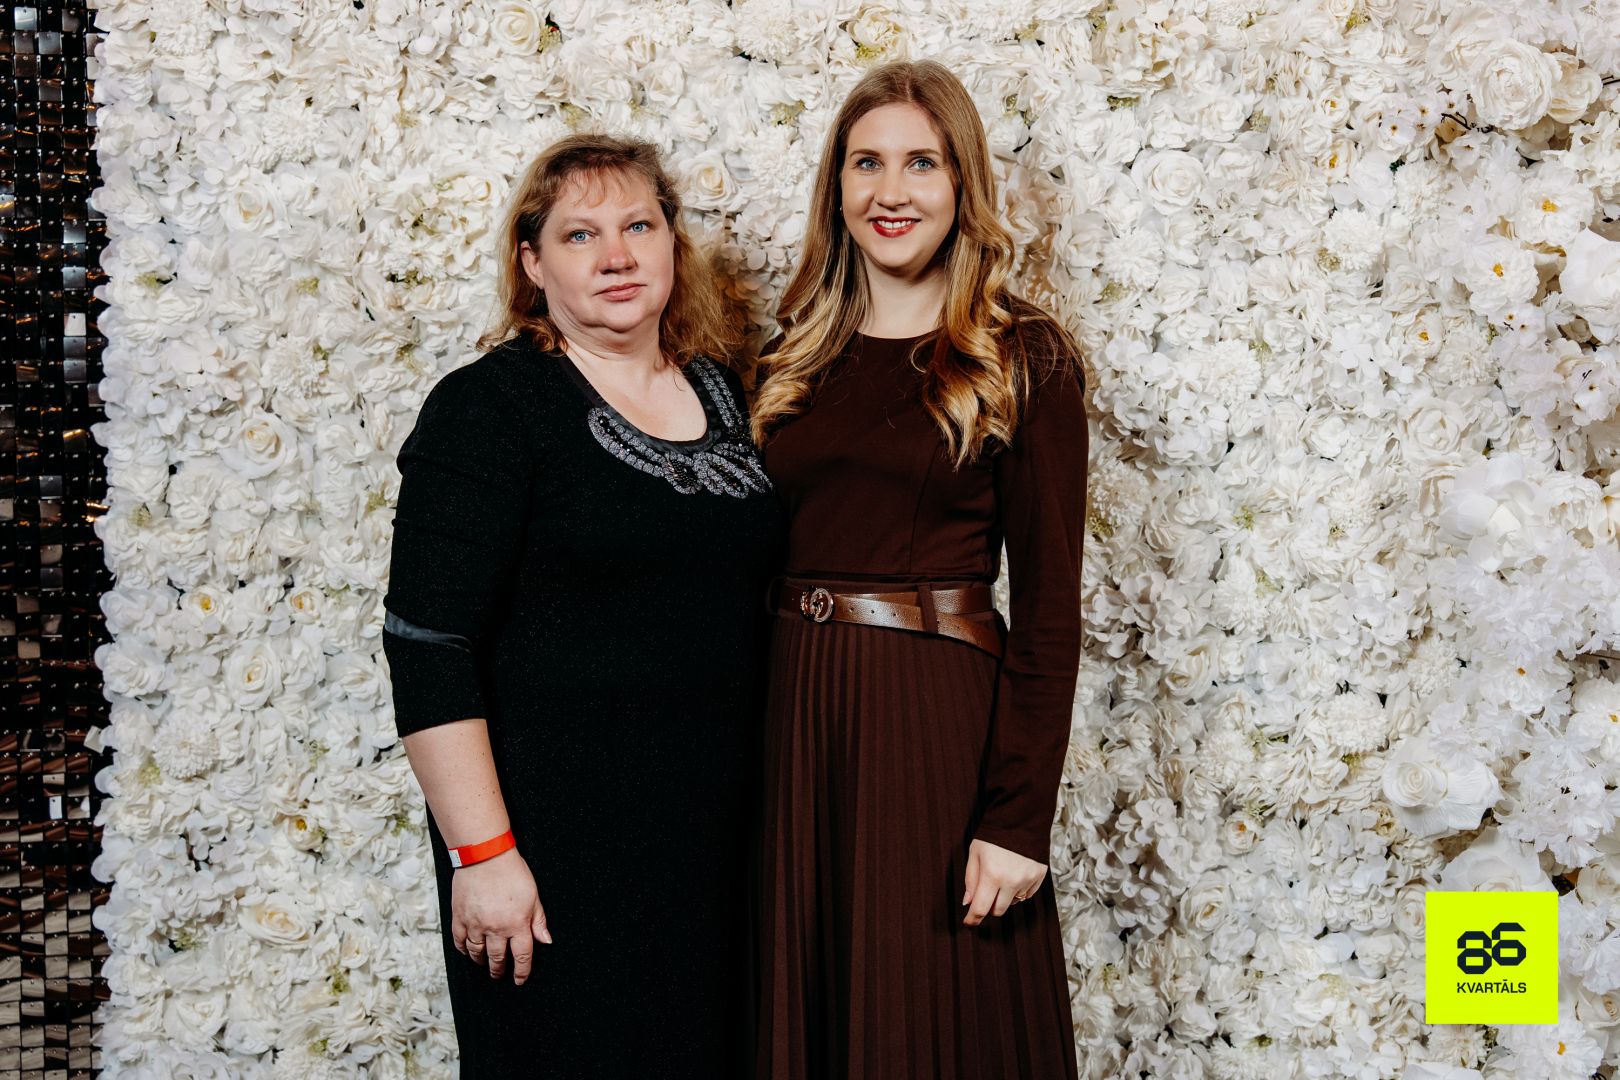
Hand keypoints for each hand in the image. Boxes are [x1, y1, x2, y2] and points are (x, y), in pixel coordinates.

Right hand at [450, 847, 551, 983]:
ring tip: (484, 964)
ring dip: (481, 962)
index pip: (522, 956)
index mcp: (517, 924)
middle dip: (499, 970)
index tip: (519, 980)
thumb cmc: (512, 872)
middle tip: (499, 975)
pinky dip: (463, 950)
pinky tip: (467, 951)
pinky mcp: (459, 917)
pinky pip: (459, 941)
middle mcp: (496, 929)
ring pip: (477, 953)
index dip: (521, 971)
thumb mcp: (534, 896)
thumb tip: (546, 941)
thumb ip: (539, 921)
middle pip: (497, 958)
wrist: (485, 856)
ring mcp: (475, 924)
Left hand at [962, 838, 1046, 926]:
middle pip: (998, 910)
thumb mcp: (975, 853)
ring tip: (1002, 876)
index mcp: (992, 874)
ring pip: (1013, 903)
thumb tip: (968, 902)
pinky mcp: (1039, 876)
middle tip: (986, 893)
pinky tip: (1014, 875)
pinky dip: (1018, 891)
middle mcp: (1011, 881)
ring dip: (1005, 897)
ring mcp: (1027, 879)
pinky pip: (1027, 895)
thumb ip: (971, 879)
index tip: (969, 923)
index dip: (973, 919)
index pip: (981, 908)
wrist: (1021, 818)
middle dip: (989, 906)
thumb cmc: (993, 836)